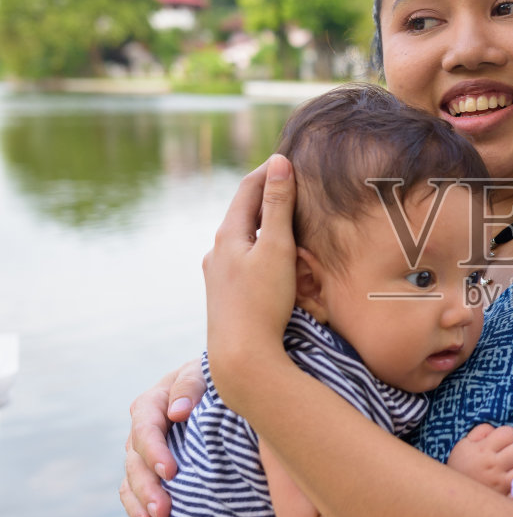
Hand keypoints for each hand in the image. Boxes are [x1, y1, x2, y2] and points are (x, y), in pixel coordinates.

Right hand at [120, 361, 205, 516]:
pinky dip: (137, 510)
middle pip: (134, 459)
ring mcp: (144, 452)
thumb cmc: (217, 382)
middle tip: (163, 510)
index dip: (154, 451)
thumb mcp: (206, 374)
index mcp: (153, 402)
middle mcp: (143, 428)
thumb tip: (177, 412)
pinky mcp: (150, 471)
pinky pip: (133, 492)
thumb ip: (191, 386)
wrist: (227, 394)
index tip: (171, 472)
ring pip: (131, 479)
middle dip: (147, 486)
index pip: (145, 427)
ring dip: (140, 503)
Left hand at [202, 155, 297, 414]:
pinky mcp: (225, 296)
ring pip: (242, 238)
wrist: (242, 359)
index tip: (290, 157)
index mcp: (228, 235)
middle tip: (290, 181)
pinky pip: (242, 260)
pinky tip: (271, 259)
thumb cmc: (263, 302)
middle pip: (243, 212)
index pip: (248, 188)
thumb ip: (279, 205)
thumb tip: (279, 160)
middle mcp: (217, 251)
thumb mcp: (277, 248)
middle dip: (266, 195)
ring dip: (263, 224)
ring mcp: (217, 275)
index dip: (270, 170)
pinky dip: (259, 247)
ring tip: (285, 217)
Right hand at [446, 423, 512, 494]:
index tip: (507, 441)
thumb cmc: (460, 468)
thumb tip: (497, 429)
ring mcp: (502, 483)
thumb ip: (480, 432)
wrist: (453, 498)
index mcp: (482, 450)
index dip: (511, 435)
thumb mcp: (463, 446)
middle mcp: (494, 466)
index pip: (510, 433)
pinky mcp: (508, 497)